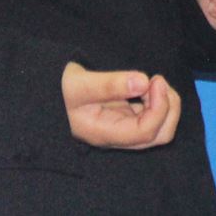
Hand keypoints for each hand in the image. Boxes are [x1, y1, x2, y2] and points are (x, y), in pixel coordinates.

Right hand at [61, 63, 179, 148]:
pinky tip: (147, 85)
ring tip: (153, 81)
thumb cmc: (60, 91)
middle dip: (169, 108)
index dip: (159, 107)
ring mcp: (123, 128)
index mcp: (105, 133)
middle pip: (159, 135)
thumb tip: (143, 82)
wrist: (46, 96)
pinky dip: (159, 100)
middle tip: (157, 82)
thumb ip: (109, 84)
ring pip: (160, 127)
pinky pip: (152, 116)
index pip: (145, 132)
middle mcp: (118, 135)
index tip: (154, 80)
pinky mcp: (126, 118)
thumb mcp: (79, 84)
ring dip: (166, 103)